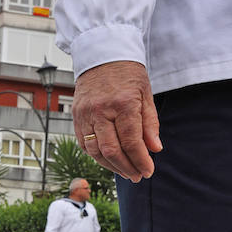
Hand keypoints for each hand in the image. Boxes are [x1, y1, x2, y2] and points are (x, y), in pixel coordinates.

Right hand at [72, 60, 161, 182]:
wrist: (101, 54)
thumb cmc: (127, 73)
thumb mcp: (145, 94)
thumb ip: (150, 123)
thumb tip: (154, 149)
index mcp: (122, 104)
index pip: (131, 141)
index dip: (140, 160)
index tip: (148, 171)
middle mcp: (101, 111)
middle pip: (112, 150)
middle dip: (126, 167)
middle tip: (137, 176)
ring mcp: (85, 115)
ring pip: (95, 151)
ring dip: (111, 166)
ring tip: (125, 171)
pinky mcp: (76, 117)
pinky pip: (84, 144)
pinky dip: (97, 156)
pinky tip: (109, 160)